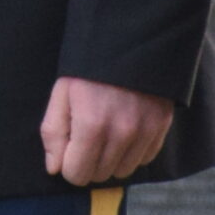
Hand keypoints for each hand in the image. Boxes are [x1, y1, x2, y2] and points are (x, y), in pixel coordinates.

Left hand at [43, 77, 174, 184]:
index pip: (77, 175)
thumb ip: (54, 132)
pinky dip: (133, 152)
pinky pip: (145, 159)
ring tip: (106, 132)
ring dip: (112, 159)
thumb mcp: (62, 93)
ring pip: (123, 171)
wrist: (130, 39)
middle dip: (88, 162)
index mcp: (92, 125)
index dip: (68, 163)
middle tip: (86, 137)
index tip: (70, 147)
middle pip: (99, 175)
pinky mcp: (161, 127)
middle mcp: (121, 133)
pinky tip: (125, 130)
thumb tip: (55, 168)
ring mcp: (144, 132)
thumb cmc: (89, 68)